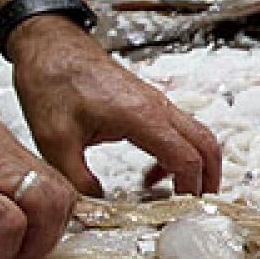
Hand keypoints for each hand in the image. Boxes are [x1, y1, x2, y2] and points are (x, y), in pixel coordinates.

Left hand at [7, 17, 221, 197]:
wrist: (49, 46)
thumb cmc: (52, 82)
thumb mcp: (55, 140)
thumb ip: (78, 180)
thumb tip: (97, 207)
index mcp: (141, 116)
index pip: (185, 158)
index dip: (189, 189)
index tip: (180, 213)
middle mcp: (156, 107)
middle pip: (206, 144)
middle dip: (210, 179)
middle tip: (197, 208)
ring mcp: (155, 102)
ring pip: (197, 135)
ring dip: (197, 165)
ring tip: (178, 195)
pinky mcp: (147, 102)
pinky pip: (178, 130)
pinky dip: (179, 154)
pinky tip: (152, 173)